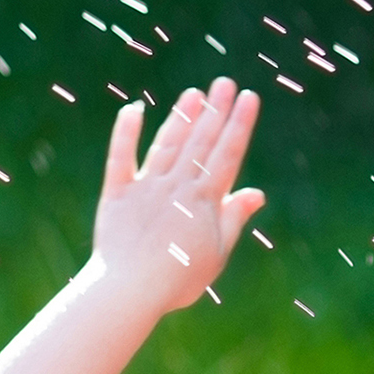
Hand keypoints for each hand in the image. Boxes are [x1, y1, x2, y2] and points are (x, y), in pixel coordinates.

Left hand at [91, 78, 264, 312]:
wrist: (129, 291)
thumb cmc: (177, 280)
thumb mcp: (216, 253)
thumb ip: (234, 218)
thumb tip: (257, 192)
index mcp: (204, 201)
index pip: (227, 154)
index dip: (239, 125)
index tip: (248, 98)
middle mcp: (176, 188)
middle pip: (200, 143)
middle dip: (215, 111)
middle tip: (225, 82)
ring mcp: (145, 189)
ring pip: (167, 145)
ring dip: (182, 117)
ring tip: (194, 93)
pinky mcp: (116, 195)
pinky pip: (120, 158)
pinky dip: (125, 132)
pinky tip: (133, 108)